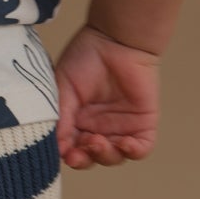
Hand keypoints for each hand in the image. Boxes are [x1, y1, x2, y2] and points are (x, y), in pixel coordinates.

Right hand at [52, 23, 158, 168]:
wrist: (114, 39)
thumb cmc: (85, 59)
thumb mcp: (62, 89)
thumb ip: (61, 118)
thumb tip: (56, 148)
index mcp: (76, 123)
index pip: (71, 149)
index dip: (67, 155)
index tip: (64, 152)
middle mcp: (97, 128)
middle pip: (91, 158)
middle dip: (84, 159)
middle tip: (79, 152)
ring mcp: (121, 128)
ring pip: (114, 157)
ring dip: (105, 155)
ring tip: (97, 142)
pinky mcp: (143, 123)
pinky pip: (141, 149)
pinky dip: (132, 152)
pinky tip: (124, 144)